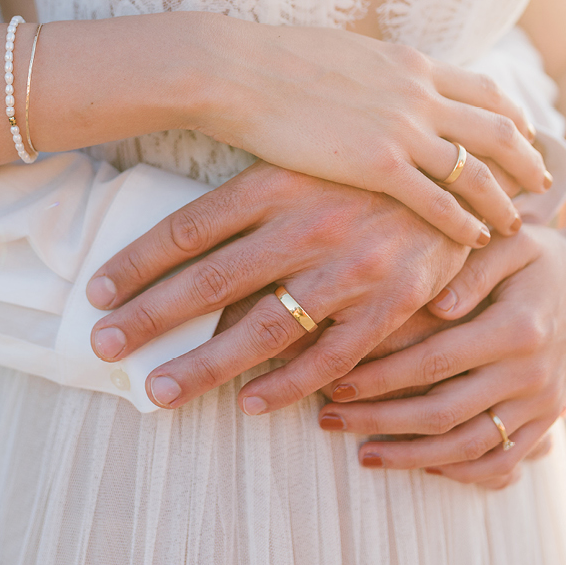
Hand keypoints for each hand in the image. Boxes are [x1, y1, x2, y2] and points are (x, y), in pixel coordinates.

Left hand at [87, 162, 469, 411]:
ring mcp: (351, 265)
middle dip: (150, 317)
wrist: (471, 168)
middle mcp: (308, 221)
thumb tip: (178, 240)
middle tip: (102, 347)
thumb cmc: (368, 165)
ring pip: (261, 327)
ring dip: (204, 364)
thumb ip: (249, 197)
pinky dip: (288, 385)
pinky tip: (251, 406)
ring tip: (156, 392)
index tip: (94, 294)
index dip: (136, 263)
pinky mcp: (393, 301)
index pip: (187, 227)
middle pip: (209, 279)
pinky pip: (330, 356)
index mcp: (277, 178)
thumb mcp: (303, 158)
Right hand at [195, 17, 549, 245]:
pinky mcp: (378, 164)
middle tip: (544, 183)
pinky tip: (477, 239)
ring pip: (478, 169)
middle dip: (527, 159)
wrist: (236, 71)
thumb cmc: (272, 62)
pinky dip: (466, 222)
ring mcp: (403, 128)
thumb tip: (381, 85)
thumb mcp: (343, 53)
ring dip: (504, 198)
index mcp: (411, 62)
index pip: (483, 90)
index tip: (524, 137)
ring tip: (518, 222)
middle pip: (498, 129)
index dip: (512, 117)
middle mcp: (420, 92)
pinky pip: (440, 200)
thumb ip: (376, 73)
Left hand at [314, 220, 565, 486]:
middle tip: (328, 419)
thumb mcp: (508, 243)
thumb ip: (470, 270)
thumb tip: (435, 305)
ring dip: (411, 457)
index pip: (434, 362)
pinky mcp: (546, 422)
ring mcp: (542, 404)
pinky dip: (458, 472)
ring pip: (469, 448)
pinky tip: (417, 464)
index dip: (380, 377)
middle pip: (443, 413)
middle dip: (379, 421)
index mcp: (517, 328)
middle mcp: (532, 374)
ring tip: (362, 454)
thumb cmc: (536, 253)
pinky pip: (501, 463)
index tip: (336, 381)